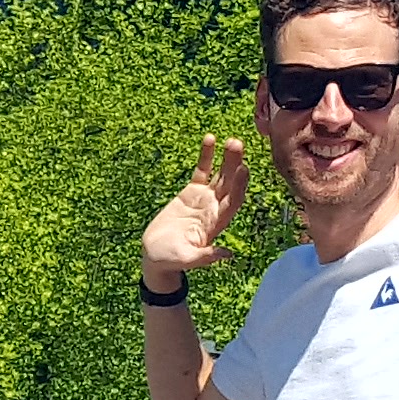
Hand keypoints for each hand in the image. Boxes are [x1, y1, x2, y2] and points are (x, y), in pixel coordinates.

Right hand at [143, 132, 257, 285]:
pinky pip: (201, 171)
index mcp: (217, 224)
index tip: (243, 168)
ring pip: (219, 175)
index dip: (239, 186)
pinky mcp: (191, 192)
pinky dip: (206, 156)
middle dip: (235, 165)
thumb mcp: (187, 259)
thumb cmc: (171, 260)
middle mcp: (215, 209)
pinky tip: (209, 139)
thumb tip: (227, 255)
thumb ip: (206, 256)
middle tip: (237, 145)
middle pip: (230, 184)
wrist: (156, 254)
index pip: (233, 201)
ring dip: (226, 158)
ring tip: (231, 140)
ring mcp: (204, 199)